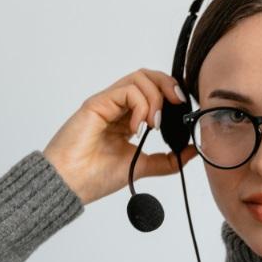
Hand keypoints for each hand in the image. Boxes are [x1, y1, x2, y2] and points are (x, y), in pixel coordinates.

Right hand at [43, 68, 198, 205]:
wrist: (69, 185)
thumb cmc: (94, 177)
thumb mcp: (142, 166)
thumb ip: (167, 160)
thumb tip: (192, 151)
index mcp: (126, 118)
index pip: (153, 90)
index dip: (172, 93)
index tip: (183, 111)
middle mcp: (116, 106)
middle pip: (148, 76)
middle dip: (169, 86)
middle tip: (177, 105)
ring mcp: (106, 103)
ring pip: (139, 78)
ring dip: (155, 98)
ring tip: (153, 125)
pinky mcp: (97, 103)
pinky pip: (127, 90)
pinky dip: (140, 105)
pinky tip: (136, 127)